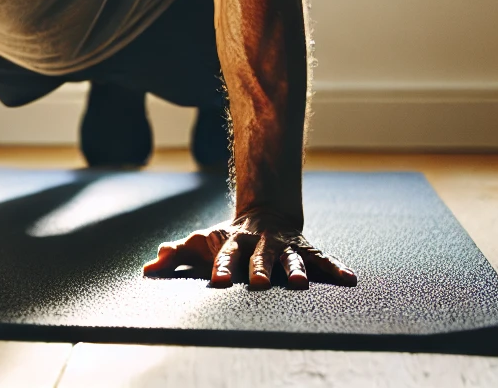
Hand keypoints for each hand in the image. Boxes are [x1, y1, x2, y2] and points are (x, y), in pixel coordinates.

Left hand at [143, 216, 355, 288]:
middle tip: (258, 283)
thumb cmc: (226, 238)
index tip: (217, 281)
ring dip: (294, 270)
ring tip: (299, 284)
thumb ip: (176, 254)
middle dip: (259, 269)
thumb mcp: (201, 243)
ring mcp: (284, 246)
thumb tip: (148, 268)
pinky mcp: (305, 250)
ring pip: (291, 258)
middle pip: (259, 257)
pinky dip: (335, 268)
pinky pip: (322, 259)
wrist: (264, 213)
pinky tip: (349, 279)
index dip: (222, 267)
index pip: (225, 255)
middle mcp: (260, 243)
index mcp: (234, 242)